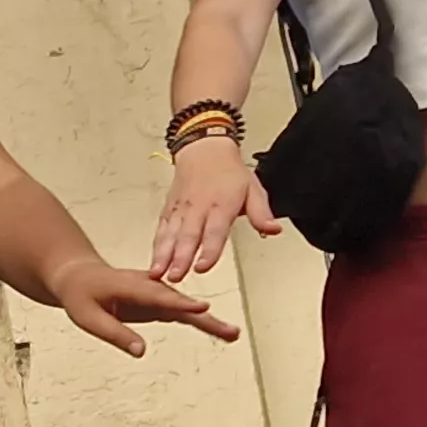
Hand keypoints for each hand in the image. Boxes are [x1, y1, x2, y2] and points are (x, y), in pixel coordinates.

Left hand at [46, 259, 240, 357]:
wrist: (80, 275)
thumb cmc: (81, 295)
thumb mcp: (87, 318)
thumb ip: (114, 334)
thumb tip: (141, 352)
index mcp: (130, 286)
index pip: (159, 296)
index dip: (180, 303)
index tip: (202, 309)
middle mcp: (149, 287)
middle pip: (180, 303)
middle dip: (205, 317)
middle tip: (230, 330)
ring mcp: (157, 294)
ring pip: (186, 309)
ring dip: (210, 321)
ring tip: (233, 334)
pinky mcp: (160, 302)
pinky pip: (183, 313)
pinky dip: (202, 322)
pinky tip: (222, 332)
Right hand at [150, 133, 278, 280]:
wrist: (204, 150)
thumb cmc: (229, 171)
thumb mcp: (253, 189)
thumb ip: (261, 213)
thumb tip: (272, 230)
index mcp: (222, 205)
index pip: (215, 231)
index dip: (208, 250)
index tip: (203, 266)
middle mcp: (199, 208)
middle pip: (188, 236)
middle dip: (180, 257)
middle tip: (175, 276)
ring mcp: (182, 209)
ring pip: (170, 234)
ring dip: (163, 255)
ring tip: (158, 273)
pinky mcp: (170, 210)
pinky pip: (161, 229)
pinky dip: (156, 245)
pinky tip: (154, 260)